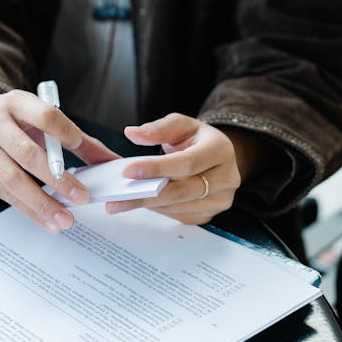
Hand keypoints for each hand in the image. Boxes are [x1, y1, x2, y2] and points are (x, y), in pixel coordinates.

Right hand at [0, 90, 119, 232]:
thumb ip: (77, 138)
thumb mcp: (39, 117)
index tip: (77, 146)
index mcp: (16, 103)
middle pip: (27, 153)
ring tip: (66, 219)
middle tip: (82, 197)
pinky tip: (48, 221)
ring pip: (14, 179)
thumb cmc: (12, 120)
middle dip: (57, 178)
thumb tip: (110, 161)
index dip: (62, 131)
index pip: (43, 115)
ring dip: (43, 203)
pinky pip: (6, 196)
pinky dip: (30, 211)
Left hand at [106, 113, 243, 224]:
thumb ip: (158, 129)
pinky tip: (142, 202)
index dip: (156, 168)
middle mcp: (226, 178)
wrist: (217, 157)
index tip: (128, 171)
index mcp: (220, 150)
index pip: (186, 162)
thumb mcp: (181, 125)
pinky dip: (158, 210)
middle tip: (115, 200)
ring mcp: (220, 200)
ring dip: (149, 204)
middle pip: (181, 191)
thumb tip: (132, 133)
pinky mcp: (210, 214)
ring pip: (178, 207)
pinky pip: (179, 216)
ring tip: (121, 202)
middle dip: (145, 195)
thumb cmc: (197, 140)